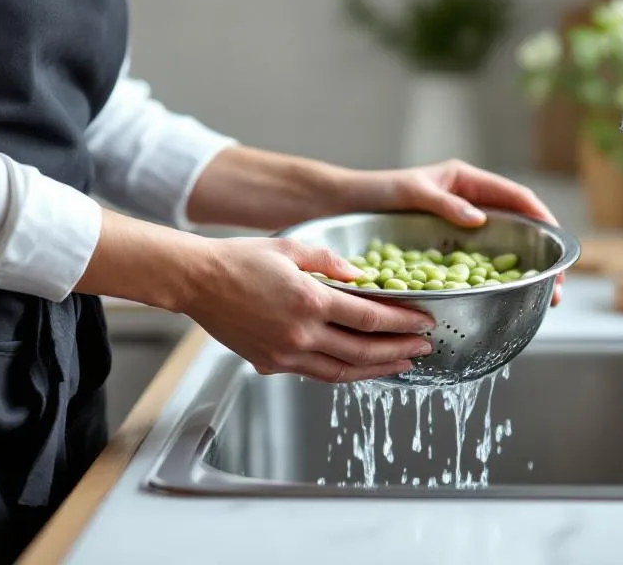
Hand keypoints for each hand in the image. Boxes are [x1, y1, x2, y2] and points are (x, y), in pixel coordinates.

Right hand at [179, 237, 436, 382]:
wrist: (197, 281)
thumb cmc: (240, 259)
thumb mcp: (291, 246)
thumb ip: (330, 261)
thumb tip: (361, 277)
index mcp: (310, 300)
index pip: (370, 318)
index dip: (403, 321)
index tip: (425, 320)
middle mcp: (301, 333)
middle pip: (364, 349)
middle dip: (400, 348)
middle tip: (425, 347)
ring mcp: (286, 353)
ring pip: (344, 370)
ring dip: (378, 369)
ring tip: (403, 363)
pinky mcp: (272, 364)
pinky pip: (318, 374)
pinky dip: (346, 373)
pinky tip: (362, 368)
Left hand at [341, 159, 564, 304]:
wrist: (340, 208)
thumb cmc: (373, 192)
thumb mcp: (411, 192)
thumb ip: (444, 203)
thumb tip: (478, 219)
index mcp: (467, 183)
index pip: (518, 199)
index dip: (543, 221)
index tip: (557, 246)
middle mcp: (469, 205)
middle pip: (518, 229)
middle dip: (542, 256)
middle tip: (555, 288)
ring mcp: (459, 230)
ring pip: (502, 251)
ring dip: (523, 274)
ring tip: (539, 300)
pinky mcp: (445, 251)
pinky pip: (477, 266)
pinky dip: (493, 282)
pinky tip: (502, 301)